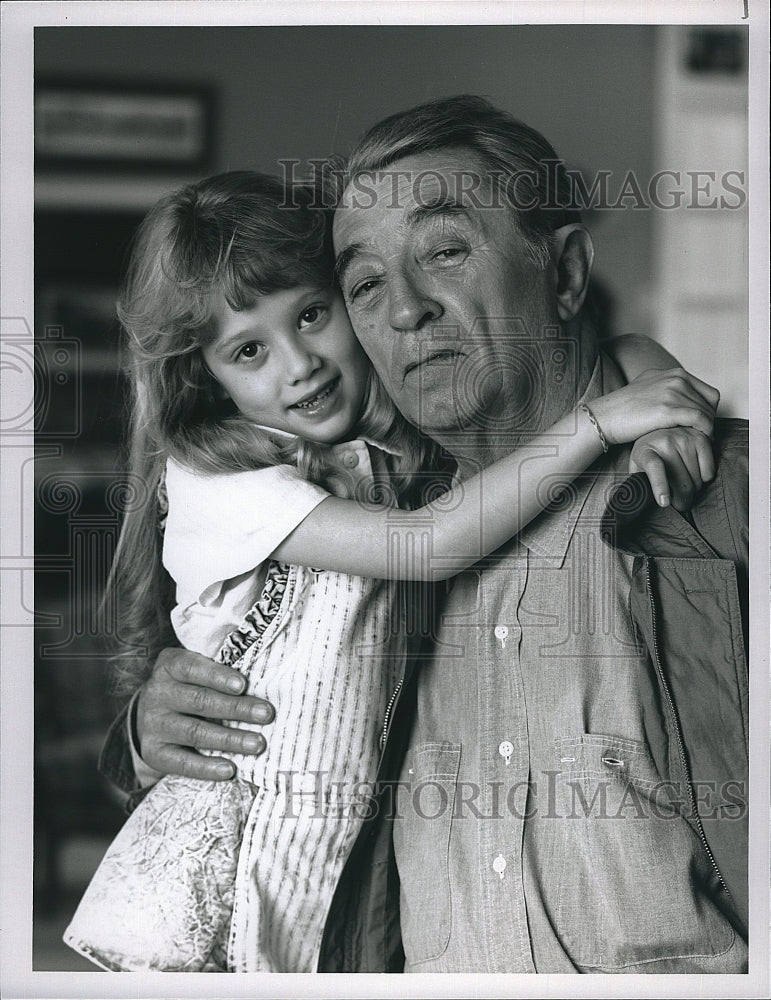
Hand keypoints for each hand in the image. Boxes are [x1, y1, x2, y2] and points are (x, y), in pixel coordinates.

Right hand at [135, 647, 274, 779]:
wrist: (147, 719)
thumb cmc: (186, 689)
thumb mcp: (195, 673)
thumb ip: (220, 675)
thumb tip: (262, 687)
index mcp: (170, 666)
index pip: (192, 668)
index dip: (218, 676)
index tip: (243, 685)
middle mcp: (158, 693)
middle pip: (200, 700)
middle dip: (236, 708)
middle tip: (266, 715)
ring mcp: (154, 724)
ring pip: (194, 732)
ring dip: (229, 739)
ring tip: (257, 744)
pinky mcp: (154, 753)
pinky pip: (182, 762)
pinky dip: (207, 767)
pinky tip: (229, 769)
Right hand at [590, 367, 719, 445]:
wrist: (605, 417)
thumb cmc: (623, 410)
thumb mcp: (648, 388)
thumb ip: (666, 389)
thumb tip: (680, 397)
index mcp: (673, 373)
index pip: (707, 392)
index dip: (707, 411)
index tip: (700, 426)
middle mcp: (676, 378)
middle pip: (709, 403)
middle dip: (708, 421)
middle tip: (700, 437)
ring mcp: (673, 392)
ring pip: (706, 412)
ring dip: (707, 429)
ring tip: (699, 441)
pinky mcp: (669, 409)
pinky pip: (700, 420)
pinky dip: (705, 432)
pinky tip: (698, 441)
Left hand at [629, 427, 714, 509]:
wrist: (661, 428)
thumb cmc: (649, 455)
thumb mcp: (637, 468)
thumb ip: (639, 483)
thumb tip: (643, 503)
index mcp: (646, 452)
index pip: (655, 468)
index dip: (660, 486)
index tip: (664, 503)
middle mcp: (665, 442)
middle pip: (682, 483)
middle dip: (682, 501)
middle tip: (678, 503)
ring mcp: (685, 439)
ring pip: (697, 481)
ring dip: (693, 490)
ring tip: (684, 485)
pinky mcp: (701, 439)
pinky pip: (709, 472)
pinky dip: (705, 479)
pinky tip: (696, 473)